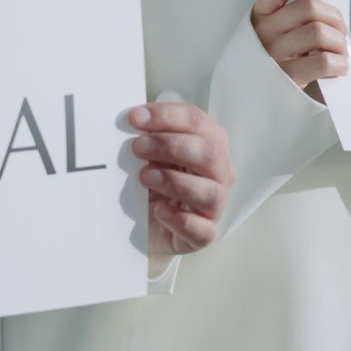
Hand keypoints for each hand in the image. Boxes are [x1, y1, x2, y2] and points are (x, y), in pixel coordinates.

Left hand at [128, 103, 233, 256]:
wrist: (149, 225)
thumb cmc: (155, 182)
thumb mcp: (152, 155)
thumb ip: (149, 136)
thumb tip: (132, 119)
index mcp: (209, 144)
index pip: (198, 121)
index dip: (167, 116)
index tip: (135, 117)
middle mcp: (218, 173)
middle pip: (210, 152)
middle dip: (171, 145)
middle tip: (138, 147)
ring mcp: (214, 206)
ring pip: (211, 192)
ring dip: (176, 181)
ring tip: (146, 177)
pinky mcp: (204, 235)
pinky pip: (203, 230)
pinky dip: (181, 220)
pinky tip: (160, 211)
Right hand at [250, 0, 346, 101]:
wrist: (252, 105)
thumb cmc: (273, 64)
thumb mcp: (274, 35)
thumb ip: (294, 19)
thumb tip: (334, 14)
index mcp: (259, 15)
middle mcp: (262, 32)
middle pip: (309, 7)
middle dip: (335, 17)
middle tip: (342, 31)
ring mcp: (272, 55)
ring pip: (318, 32)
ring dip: (339, 41)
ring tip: (341, 52)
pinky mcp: (286, 79)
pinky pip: (323, 61)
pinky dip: (340, 63)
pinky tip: (339, 68)